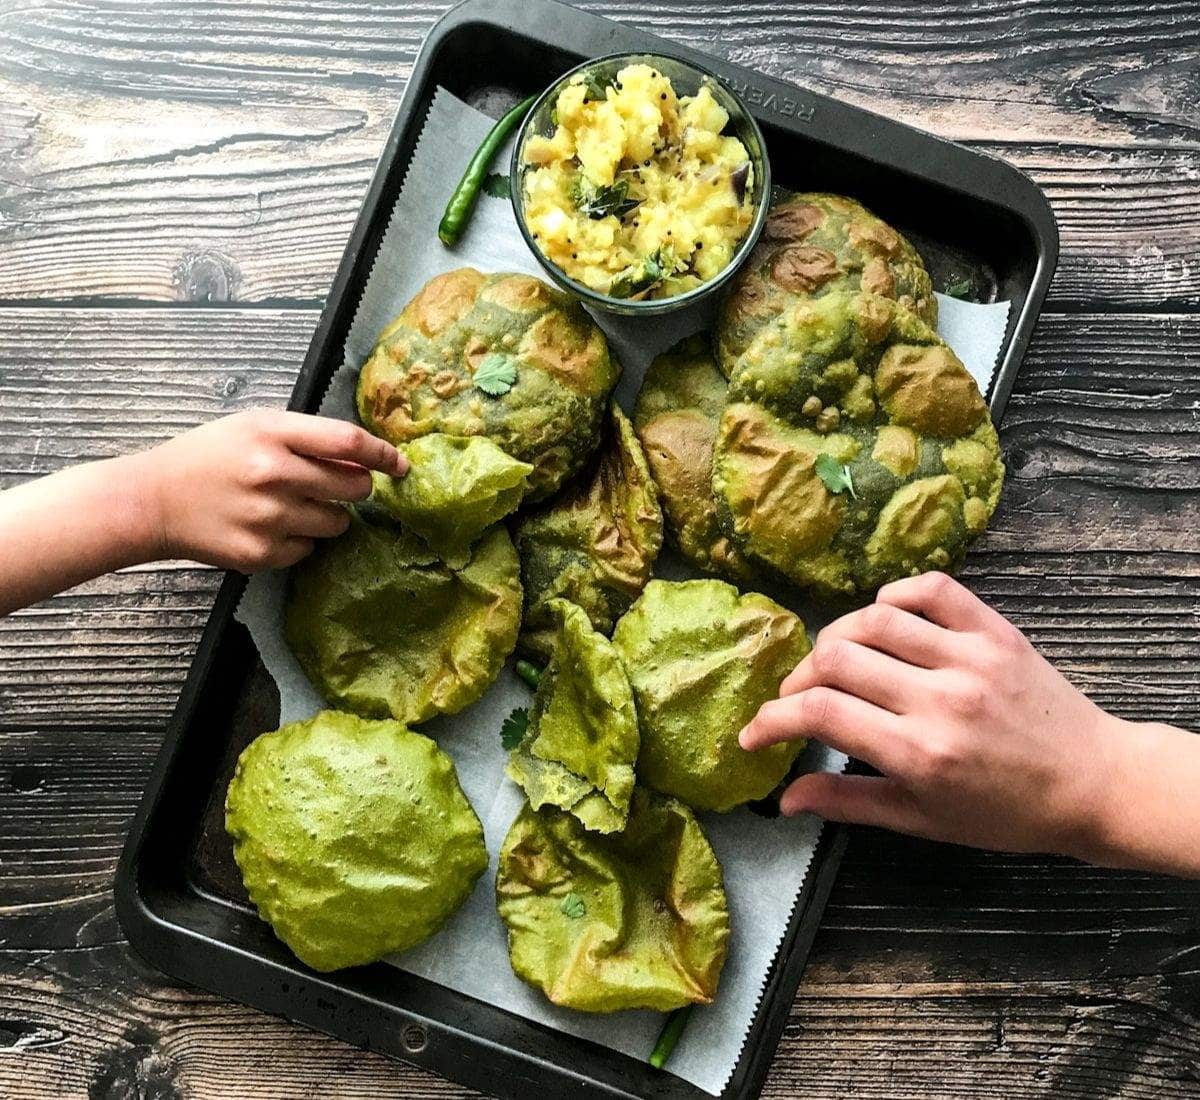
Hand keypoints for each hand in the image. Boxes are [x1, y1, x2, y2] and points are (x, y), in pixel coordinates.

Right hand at [134, 409, 405, 571]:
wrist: (152, 501)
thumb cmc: (209, 456)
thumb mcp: (256, 426)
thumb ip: (308, 437)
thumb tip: (364, 457)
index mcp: (272, 434)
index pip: (349, 443)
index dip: (383, 454)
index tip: (400, 465)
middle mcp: (273, 474)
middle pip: (354, 487)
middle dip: (354, 487)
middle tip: (334, 485)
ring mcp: (268, 518)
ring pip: (338, 523)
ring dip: (328, 515)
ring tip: (292, 504)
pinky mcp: (261, 553)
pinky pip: (309, 550)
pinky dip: (300, 540)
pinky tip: (269, 526)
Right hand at [739, 572, 1127, 860]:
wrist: (1095, 785)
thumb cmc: (1006, 813)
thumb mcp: (923, 821)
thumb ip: (849, 804)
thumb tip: (784, 799)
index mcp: (919, 752)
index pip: (819, 714)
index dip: (772, 718)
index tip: (755, 732)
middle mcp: (940, 697)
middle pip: (836, 659)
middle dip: (799, 679)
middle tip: (799, 699)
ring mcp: (970, 657)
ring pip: (874, 618)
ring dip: (837, 636)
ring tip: (834, 661)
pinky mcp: (995, 631)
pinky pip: (931, 588)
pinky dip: (894, 595)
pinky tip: (883, 619)